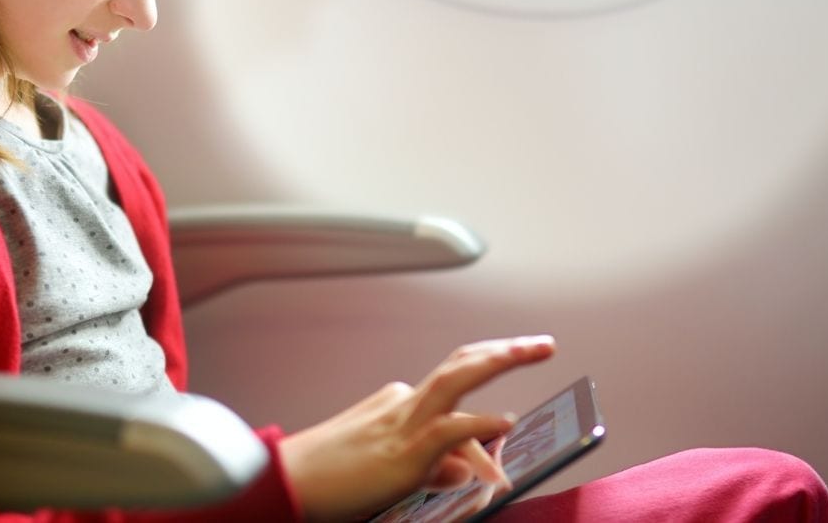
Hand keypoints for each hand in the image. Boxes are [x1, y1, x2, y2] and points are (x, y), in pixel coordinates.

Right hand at [278, 335, 555, 522]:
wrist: (285, 483)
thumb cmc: (330, 480)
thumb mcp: (391, 472)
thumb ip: (433, 467)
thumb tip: (469, 472)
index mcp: (398, 404)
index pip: (454, 392)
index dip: (488, 407)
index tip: (510, 420)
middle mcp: (403, 403)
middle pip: (462, 364)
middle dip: (504, 350)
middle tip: (542, 343)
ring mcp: (404, 424)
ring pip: (459, 379)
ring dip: (501, 359)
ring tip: (536, 349)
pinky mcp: (403, 452)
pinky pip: (449, 431)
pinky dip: (481, 424)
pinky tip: (505, 421)